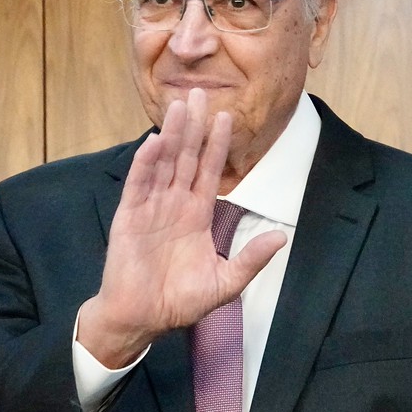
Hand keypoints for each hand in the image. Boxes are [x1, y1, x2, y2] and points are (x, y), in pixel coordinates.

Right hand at [77, 89, 287, 366]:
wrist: (143, 319)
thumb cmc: (180, 302)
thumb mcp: (226, 281)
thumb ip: (251, 258)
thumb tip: (282, 237)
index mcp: (196, 216)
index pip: (210, 172)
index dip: (218, 146)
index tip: (227, 118)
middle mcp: (174, 205)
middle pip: (186, 158)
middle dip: (194, 127)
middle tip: (201, 93)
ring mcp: (150, 208)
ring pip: (163, 164)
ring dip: (171, 135)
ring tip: (179, 106)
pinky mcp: (129, 218)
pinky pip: (139, 185)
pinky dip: (146, 163)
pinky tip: (155, 142)